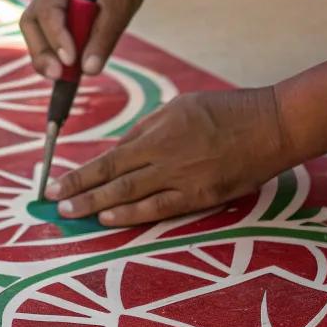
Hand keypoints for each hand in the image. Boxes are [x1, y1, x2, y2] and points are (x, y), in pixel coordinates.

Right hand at [19, 0, 147, 80]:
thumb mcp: (119, 7)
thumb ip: (103, 37)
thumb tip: (89, 70)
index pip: (49, 12)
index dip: (57, 38)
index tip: (70, 61)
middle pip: (31, 26)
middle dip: (42, 54)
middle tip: (59, 76)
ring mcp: (46, 7)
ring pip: (35, 35)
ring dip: (46, 59)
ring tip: (64, 79)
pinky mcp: (53, 21)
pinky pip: (46, 40)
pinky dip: (55, 57)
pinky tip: (68, 73)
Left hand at [44, 87, 290, 224]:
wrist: (272, 126)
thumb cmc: (227, 110)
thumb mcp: (180, 106)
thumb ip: (148, 129)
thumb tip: (120, 150)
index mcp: (159, 130)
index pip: (110, 157)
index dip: (81, 173)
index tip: (55, 183)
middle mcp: (166, 155)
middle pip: (114, 178)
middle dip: (81, 192)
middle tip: (54, 205)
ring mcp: (184, 178)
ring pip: (132, 196)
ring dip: (98, 207)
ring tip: (73, 216)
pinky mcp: (202, 196)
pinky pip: (161, 209)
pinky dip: (132, 215)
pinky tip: (110, 220)